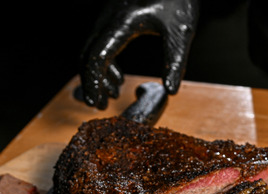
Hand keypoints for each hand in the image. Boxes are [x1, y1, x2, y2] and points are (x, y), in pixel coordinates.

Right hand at [79, 0, 198, 108]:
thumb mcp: (181, 30)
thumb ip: (174, 61)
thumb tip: (171, 90)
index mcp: (122, 22)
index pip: (96, 57)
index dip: (94, 82)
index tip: (98, 103)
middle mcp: (108, 17)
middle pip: (87, 54)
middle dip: (91, 82)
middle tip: (101, 105)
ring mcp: (108, 14)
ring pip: (91, 47)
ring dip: (98, 73)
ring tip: (112, 94)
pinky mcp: (113, 14)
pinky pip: (100, 40)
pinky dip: (104, 61)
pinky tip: (117, 76)